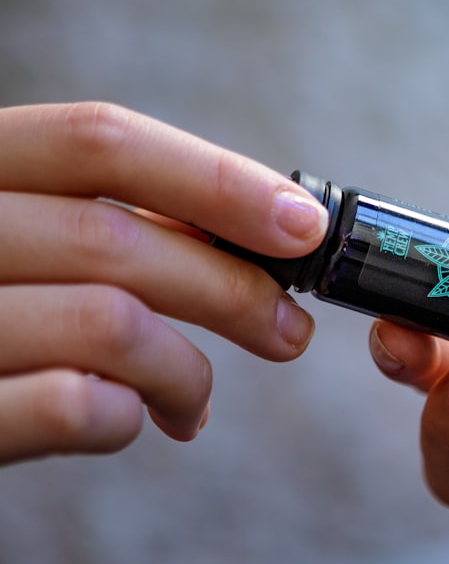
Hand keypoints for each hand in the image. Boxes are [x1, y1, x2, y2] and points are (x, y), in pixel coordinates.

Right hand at [0, 102, 328, 462]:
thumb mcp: (8, 237)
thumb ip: (88, 224)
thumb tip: (244, 234)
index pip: (100, 140)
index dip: (217, 178)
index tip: (303, 225)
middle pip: (121, 238)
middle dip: (234, 289)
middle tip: (289, 331)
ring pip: (112, 324)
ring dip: (188, 372)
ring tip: (193, 404)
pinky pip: (72, 406)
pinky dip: (126, 417)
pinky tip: (132, 423)